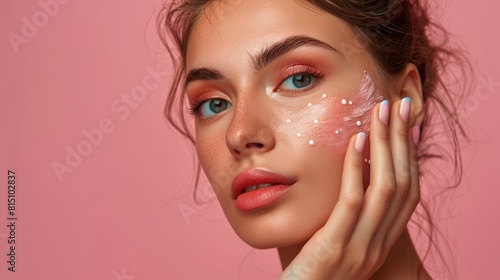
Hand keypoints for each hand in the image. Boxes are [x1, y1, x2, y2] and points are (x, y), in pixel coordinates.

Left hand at [279, 98, 420, 279]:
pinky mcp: (335, 247)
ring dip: (385, 145)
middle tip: (399, 105)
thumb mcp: (335, 239)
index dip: (410, 156)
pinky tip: (355, 140)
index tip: (407, 125)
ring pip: (385, 187)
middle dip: (402, 141)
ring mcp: (360, 247)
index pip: (407, 193)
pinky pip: (352, 200)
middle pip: (403, 183)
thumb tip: (348, 174)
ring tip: (380, 112)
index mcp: (381, 242)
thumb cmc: (309, 270)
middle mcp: (378, 244)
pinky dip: (356, 167)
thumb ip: (345, 214)